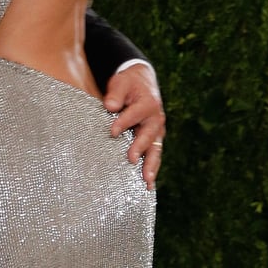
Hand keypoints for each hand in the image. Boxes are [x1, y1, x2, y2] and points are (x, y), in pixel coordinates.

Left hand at [103, 62, 165, 189]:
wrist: (143, 82)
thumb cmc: (129, 84)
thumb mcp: (121, 82)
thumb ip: (116, 94)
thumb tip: (109, 106)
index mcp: (148, 104)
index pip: (134, 115)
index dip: (123, 123)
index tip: (112, 132)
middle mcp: (156, 119)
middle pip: (148, 135)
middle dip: (139, 148)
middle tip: (131, 159)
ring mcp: (157, 131)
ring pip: (155, 150)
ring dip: (151, 166)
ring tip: (146, 181)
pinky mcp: (154, 139)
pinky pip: (154, 155)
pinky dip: (152, 169)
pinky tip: (147, 185)